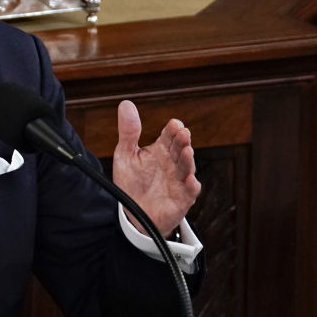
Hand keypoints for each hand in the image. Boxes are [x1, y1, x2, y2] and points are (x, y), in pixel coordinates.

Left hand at [111, 100, 199, 236]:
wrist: (133, 213)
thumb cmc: (132, 182)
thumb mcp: (125, 154)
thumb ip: (128, 131)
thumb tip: (126, 104)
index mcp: (161, 150)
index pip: (170, 135)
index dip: (173, 129)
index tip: (174, 124)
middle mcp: (173, 163)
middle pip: (180, 148)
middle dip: (182, 141)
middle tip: (183, 133)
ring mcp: (179, 180)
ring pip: (187, 167)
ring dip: (188, 159)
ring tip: (186, 151)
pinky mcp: (182, 198)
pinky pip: (190, 191)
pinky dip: (191, 186)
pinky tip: (190, 180)